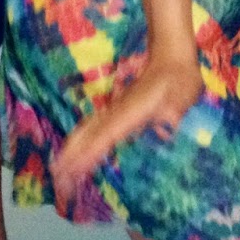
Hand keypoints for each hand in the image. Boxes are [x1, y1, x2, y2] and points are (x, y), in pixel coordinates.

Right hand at [52, 54, 203, 186]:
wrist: (171, 56)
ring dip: (70, 150)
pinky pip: (92, 128)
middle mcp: (116, 112)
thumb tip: (167, 125)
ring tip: (56, 172)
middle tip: (57, 182)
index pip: (104, 136)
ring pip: (85, 131)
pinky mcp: (116, 111)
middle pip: (86, 135)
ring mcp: (113, 110)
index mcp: (130, 112)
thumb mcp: (183, 94)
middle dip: (69, 157)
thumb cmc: (178, 78)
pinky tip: (72, 153)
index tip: (70, 172)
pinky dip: (79, 142)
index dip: (87, 154)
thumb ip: (174, 110)